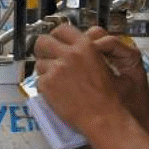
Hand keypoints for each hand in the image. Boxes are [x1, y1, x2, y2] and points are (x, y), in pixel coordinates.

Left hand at [32, 25, 148, 135]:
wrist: (105, 118)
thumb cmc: (109, 97)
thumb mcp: (107, 63)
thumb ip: (90, 50)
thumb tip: (77, 45)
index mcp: (85, 46)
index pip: (62, 30)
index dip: (56, 36)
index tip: (55, 42)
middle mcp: (69, 55)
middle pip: (43, 42)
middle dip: (43, 49)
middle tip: (48, 58)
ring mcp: (56, 69)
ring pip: (39, 63)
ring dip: (45, 70)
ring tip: (58, 82)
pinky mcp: (47, 84)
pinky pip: (38, 80)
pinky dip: (45, 87)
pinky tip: (58, 93)